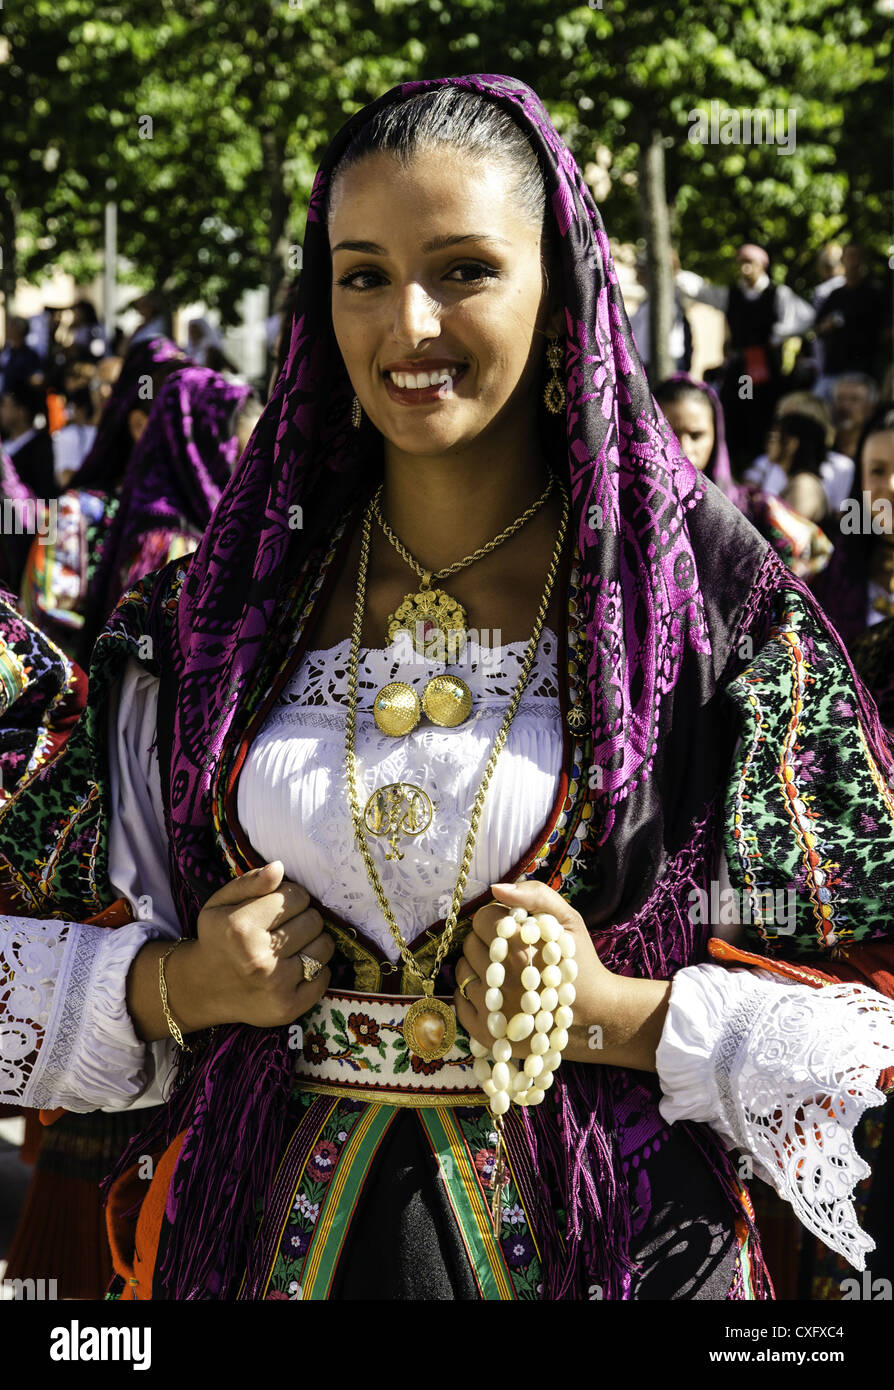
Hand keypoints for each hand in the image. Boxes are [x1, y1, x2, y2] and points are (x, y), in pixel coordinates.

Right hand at [164, 861, 333, 1032]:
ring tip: (291, 946)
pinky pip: (325, 976)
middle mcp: (259, 958)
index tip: (278, 907)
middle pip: (313, 920)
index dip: (291, 897)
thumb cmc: (217, 938)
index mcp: (240, 927)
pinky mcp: (289, 1007)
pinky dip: (317, 969)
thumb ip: (250, 882)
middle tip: (284, 927)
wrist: (203, 988)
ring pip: (324, 946)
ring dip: (313, 942)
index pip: (296, 896)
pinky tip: (295, 967)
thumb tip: (280, 867)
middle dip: (303, 918)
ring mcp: (276, 986)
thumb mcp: (220, 903)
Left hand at [452, 879, 617, 1064]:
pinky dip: (471, 994)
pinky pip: (458, 1000)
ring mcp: (494, 1009)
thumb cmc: (578, 965)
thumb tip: (496, 888)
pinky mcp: (485, 1032)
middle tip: (509, 953)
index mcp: (525, 947)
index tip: (513, 930)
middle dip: (486, 943)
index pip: (483, 918)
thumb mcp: (569, 921)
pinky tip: (495, 995)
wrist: (593, 1019)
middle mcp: (506, 979)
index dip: (497, 920)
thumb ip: (536, 895)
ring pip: (461, 971)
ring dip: (478, 967)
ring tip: (504, 974)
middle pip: (469, 943)